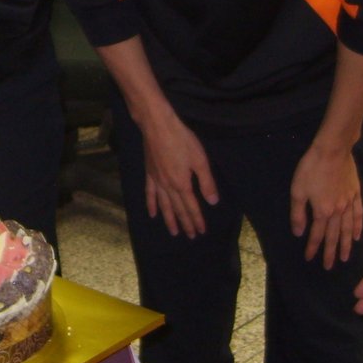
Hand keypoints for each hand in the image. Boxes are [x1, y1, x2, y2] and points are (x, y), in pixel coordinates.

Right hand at [137, 109, 218, 237]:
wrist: (157, 126)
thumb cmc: (182, 140)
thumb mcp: (200, 160)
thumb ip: (206, 182)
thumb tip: (213, 202)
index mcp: (182, 184)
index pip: (192, 207)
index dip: (197, 220)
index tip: (201, 231)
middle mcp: (168, 187)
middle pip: (178, 209)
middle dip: (185, 223)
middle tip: (190, 236)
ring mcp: (157, 181)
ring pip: (164, 206)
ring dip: (169, 220)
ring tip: (174, 232)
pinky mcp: (149, 174)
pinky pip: (150, 194)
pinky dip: (151, 205)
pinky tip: (152, 214)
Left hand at [290, 141, 362, 267]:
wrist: (333, 150)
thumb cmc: (311, 168)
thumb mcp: (297, 191)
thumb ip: (298, 214)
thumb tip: (299, 233)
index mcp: (322, 212)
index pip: (316, 235)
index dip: (312, 248)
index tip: (310, 259)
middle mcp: (338, 212)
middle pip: (334, 236)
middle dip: (331, 252)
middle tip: (330, 267)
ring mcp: (349, 203)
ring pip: (348, 229)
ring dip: (346, 245)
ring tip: (345, 258)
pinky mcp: (357, 194)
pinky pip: (359, 215)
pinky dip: (358, 227)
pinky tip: (358, 236)